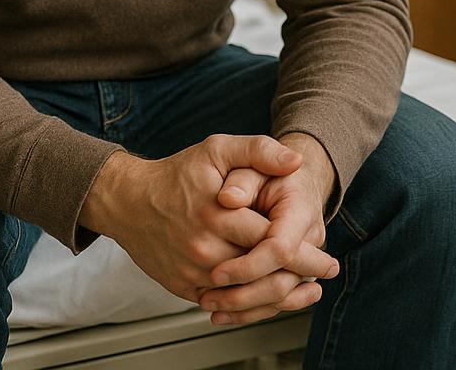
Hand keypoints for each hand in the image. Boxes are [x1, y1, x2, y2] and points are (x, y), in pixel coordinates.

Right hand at [78, 136, 338, 313]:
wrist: (128, 201)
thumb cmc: (176, 175)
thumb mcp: (218, 149)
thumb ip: (259, 151)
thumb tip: (295, 160)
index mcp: (219, 216)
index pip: (272, 242)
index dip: (305, 254)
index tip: (327, 261)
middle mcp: (206, 250)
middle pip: (262, 275)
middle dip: (297, 279)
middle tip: (322, 278)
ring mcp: (194, 273)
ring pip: (244, 296)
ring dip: (277, 297)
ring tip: (303, 292)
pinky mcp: (184, 288)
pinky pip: (223, 304)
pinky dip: (248, 305)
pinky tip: (268, 298)